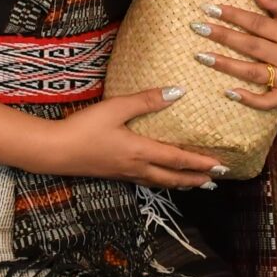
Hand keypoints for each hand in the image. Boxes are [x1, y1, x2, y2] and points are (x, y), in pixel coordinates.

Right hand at [39, 88, 225, 188]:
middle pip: (173, 177)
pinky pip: (147, 182)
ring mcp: (125, 173)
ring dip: (181, 184)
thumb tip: (177, 92)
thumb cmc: (83, 128)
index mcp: (140, 151)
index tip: (220, 165)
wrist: (55, 151)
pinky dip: (162, 183)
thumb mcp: (115, 108)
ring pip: (161, 183)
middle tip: (216, 180)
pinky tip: (161, 179)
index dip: (200, 163)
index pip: (178, 159)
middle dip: (196, 179)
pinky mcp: (115, 174)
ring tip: (196, 185)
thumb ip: (145, 100)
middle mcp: (136, 167)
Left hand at [191, 0, 276, 110]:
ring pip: (252, 73)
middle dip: (223, 36)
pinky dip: (248, 99)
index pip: (258, 24)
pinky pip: (266, 101)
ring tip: (202, 56)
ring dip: (226, 65)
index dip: (234, 16)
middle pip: (251, 46)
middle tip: (199, 28)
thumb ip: (276, 3)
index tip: (211, 9)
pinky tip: (228, 92)